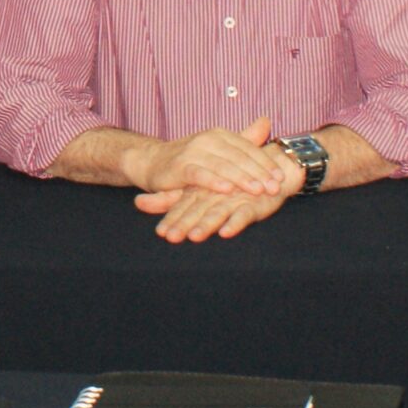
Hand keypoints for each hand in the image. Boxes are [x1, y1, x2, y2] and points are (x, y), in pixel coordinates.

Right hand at [126, 115, 297, 199]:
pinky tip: (227, 190)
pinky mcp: (179, 166)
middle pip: (238, 157)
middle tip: (274, 188)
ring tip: (258, 190)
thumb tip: (267, 120)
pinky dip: (213, 181)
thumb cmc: (191, 158)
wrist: (153, 161)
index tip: (280, 178)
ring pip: (222, 166)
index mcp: (220, 134)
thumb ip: (244, 138)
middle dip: (259, 173)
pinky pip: (199, 174)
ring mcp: (192, 151)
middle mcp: (207, 139)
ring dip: (241, 178)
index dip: (265, 163)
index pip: (248, 148)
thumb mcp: (219, 148)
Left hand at [133, 184, 287, 243]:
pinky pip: (243, 214)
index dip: (172, 219)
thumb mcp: (197, 193)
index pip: (182, 205)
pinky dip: (234, 222)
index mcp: (199, 190)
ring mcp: (234, 197)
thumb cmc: (228, 185)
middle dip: (184, 224)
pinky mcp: (253, 203)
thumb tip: (137, 201)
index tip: (160, 233)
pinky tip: (225, 232)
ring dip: (206, 224)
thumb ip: (169, 199)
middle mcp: (214, 193)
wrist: (270, 169)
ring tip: (194, 237)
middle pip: (196, 210)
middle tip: (171, 238)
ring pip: (217, 211)